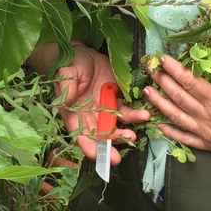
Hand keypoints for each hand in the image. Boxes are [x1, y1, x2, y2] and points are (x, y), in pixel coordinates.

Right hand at [55, 44, 150, 165]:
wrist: (81, 53)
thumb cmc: (69, 64)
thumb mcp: (66, 73)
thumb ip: (67, 88)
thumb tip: (69, 101)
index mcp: (75, 114)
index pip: (81, 135)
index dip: (90, 148)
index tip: (100, 156)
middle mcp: (91, 116)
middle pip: (102, 136)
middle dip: (113, 143)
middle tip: (124, 146)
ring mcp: (105, 108)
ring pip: (117, 124)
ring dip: (127, 130)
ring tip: (136, 129)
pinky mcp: (117, 98)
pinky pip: (127, 110)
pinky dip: (136, 114)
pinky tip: (144, 114)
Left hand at [145, 55, 210, 172]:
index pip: (192, 84)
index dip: (176, 70)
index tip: (163, 59)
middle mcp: (210, 121)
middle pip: (180, 98)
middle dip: (163, 82)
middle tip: (149, 69)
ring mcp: (208, 135)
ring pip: (177, 117)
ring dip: (160, 104)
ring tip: (146, 92)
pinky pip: (186, 140)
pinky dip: (171, 132)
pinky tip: (160, 126)